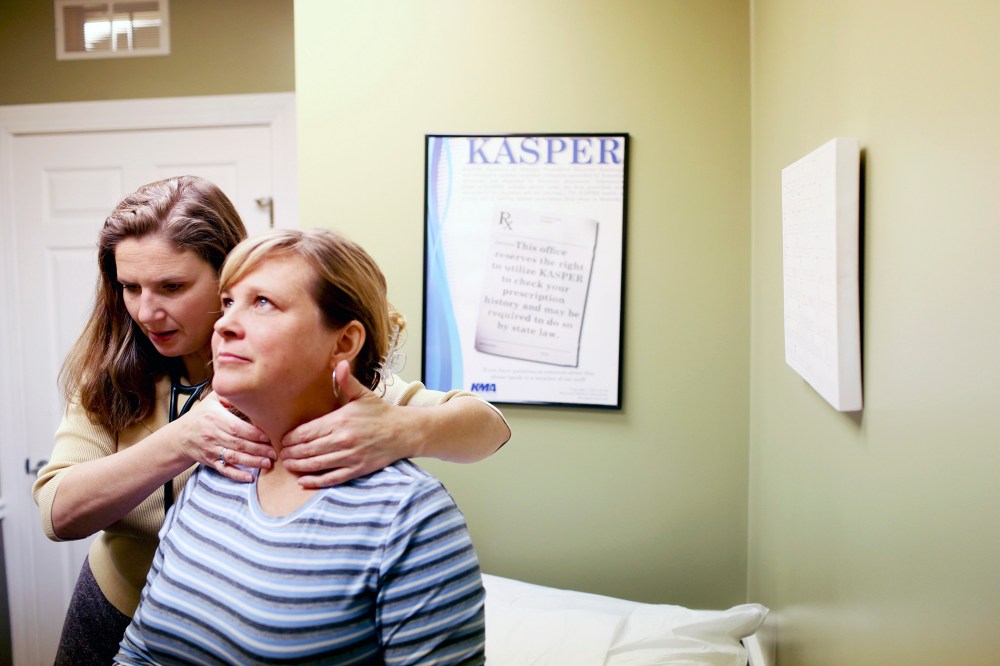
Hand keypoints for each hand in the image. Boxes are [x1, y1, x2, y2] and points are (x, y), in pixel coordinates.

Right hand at [179, 392, 274, 481]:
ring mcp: (211, 450)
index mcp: (214, 418)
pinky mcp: (211, 462)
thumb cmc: (202, 415)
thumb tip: (246, 389)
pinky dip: (237, 475)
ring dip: (252, 462)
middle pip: (238, 444)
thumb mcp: (211, 400)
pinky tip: (250, 478)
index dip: (252, 433)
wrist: (181, 436)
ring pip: (234, 457)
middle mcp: (213, 435)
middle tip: (274, 452)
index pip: (236, 427)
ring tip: (268, 463)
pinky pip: (224, 469)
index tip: (267, 436)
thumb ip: (228, 395)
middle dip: (258, 449)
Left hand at [280, 360, 407, 487]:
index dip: (291, 438)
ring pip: (316, 464)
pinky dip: (316, 481)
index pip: (307, 431)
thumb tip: (339, 363)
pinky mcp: (357, 469)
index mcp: (340, 420)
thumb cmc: (380, 412)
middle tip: (281, 454)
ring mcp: (350, 456)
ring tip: (287, 466)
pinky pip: (332, 478)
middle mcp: (342, 439)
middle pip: (307, 449)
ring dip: (298, 466)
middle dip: (291, 453)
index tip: (283, 440)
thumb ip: (346, 380)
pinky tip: (303, 481)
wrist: (403, 431)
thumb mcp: (362, 394)